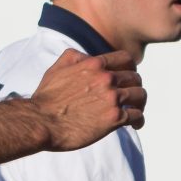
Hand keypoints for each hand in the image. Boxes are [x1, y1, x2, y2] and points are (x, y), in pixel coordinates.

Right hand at [31, 51, 145, 149]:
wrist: (41, 122)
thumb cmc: (46, 98)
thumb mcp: (57, 68)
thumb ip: (74, 57)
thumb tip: (87, 57)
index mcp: (95, 65)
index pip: (126, 59)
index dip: (130, 68)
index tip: (128, 77)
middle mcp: (106, 79)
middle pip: (135, 78)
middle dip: (134, 87)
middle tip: (131, 96)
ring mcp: (112, 98)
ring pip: (140, 95)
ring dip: (139, 103)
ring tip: (135, 110)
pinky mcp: (114, 119)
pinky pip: (137, 116)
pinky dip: (138, 120)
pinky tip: (134, 124)